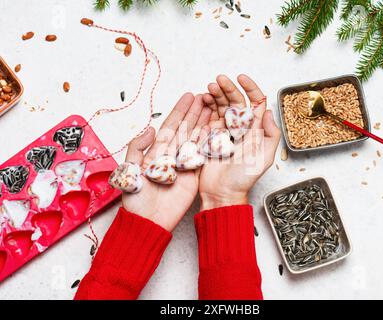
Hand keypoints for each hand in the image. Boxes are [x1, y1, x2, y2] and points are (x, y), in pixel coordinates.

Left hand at [123, 93, 210, 231]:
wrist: (148, 220)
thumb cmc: (136, 199)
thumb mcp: (129, 170)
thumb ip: (137, 148)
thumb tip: (150, 129)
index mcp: (156, 151)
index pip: (170, 126)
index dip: (180, 110)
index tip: (189, 96)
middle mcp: (171, 155)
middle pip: (185, 129)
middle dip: (195, 112)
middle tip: (206, 96)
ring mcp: (183, 165)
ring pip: (196, 139)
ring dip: (204, 123)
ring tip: (213, 108)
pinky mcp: (193, 176)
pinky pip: (202, 156)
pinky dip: (210, 143)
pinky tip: (216, 130)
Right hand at [199, 75, 280, 209]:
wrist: (222, 192)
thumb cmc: (244, 178)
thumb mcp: (264, 158)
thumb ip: (270, 134)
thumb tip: (268, 112)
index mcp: (255, 130)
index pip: (255, 103)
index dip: (250, 88)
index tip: (241, 78)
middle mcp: (240, 127)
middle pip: (236, 101)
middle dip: (228, 88)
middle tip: (219, 79)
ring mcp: (225, 131)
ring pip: (221, 106)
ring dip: (216, 94)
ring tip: (209, 87)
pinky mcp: (210, 136)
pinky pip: (209, 117)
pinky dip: (206, 106)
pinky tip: (204, 99)